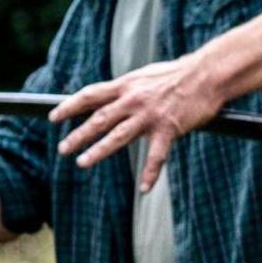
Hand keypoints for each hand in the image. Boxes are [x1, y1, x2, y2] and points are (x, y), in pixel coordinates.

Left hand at [51, 53, 224, 193]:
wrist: (207, 74)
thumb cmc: (179, 74)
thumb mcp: (145, 76)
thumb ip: (128, 89)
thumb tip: (112, 97)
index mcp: (126, 85)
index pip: (90, 95)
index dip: (69, 106)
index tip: (54, 117)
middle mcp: (133, 100)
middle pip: (98, 119)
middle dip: (78, 135)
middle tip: (63, 148)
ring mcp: (150, 115)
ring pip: (118, 136)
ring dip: (98, 151)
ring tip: (82, 162)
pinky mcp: (169, 128)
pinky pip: (157, 155)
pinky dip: (150, 173)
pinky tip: (144, 188)